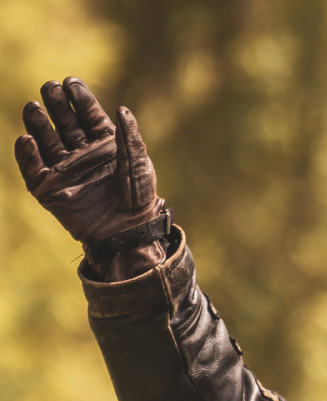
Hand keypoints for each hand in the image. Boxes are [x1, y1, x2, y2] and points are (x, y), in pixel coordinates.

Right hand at [15, 77, 167, 278]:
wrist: (128, 232)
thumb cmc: (138, 199)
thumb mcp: (139, 166)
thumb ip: (130, 140)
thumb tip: (122, 109)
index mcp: (105, 145)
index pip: (88, 115)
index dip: (79, 98)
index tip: (71, 82)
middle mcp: (82, 154)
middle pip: (64, 123)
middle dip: (56, 104)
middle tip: (49, 88)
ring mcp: (65, 170)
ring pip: (46, 141)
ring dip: (38, 123)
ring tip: (33, 107)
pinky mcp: (50, 189)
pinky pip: (33, 169)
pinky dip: (27, 155)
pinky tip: (27, 139)